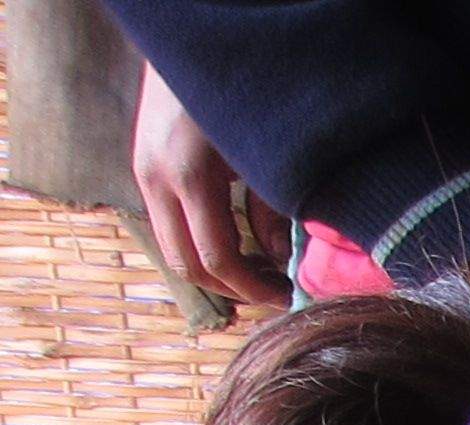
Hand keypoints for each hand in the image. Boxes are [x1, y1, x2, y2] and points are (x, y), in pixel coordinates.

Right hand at [131, 64, 286, 308]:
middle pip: (186, 264)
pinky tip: (240, 242)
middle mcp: (155, 178)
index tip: (287, 296)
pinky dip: (202, 244)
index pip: (216, 257)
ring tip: (260, 271)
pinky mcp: (143, 167)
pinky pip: (170, 225)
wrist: (191, 46)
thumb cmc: (240, 95)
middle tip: (273, 292)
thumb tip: (283, 261)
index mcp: (188, 175)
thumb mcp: (264, 156)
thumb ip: (273, 209)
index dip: (254, 288)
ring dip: (215, 269)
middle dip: (232, 288)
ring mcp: (143, 173)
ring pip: (173, 248)